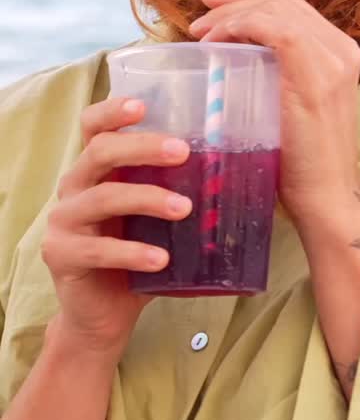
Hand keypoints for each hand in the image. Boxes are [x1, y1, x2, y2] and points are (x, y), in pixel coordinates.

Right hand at [41, 97, 191, 359]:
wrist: (104, 315)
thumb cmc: (138, 254)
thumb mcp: (155, 216)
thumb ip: (176, 189)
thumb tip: (238, 167)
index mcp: (95, 169)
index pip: (94, 126)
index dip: (113, 111)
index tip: (143, 105)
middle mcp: (74, 186)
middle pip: (101, 151)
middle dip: (144, 147)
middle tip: (183, 152)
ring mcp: (63, 220)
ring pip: (104, 197)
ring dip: (148, 199)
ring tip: (185, 209)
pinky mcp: (60, 255)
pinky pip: (99, 250)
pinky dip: (134, 252)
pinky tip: (161, 259)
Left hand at [189, 0, 359, 228]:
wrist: (327, 197)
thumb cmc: (301, 162)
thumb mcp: (291, 105)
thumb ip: (277, 74)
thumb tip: (234, 54)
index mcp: (338, 51)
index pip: (292, 5)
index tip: (214, 5)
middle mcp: (340, 48)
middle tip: (200, 15)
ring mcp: (333, 59)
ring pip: (276, 9)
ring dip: (231, 14)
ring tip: (201, 33)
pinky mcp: (316, 76)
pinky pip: (274, 29)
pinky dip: (240, 27)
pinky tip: (216, 43)